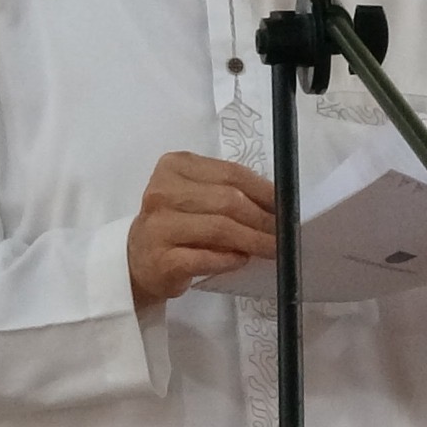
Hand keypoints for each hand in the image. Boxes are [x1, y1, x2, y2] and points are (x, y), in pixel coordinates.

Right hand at [127, 152, 275, 306]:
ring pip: (219, 229)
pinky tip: (242, 260)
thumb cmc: (176, 223)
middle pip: (227, 201)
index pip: (230, 173)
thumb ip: (227, 192)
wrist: (139, 260)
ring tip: (272, 248)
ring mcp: (159, 227)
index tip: (287, 205)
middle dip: (263, 218)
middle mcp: (162, 192)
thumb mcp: (196, 196)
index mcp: (174, 166)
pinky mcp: (162, 260)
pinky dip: (230, 259)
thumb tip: (277, 205)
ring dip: (253, 240)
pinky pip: (206, 258)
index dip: (264, 190)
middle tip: (284, 232)